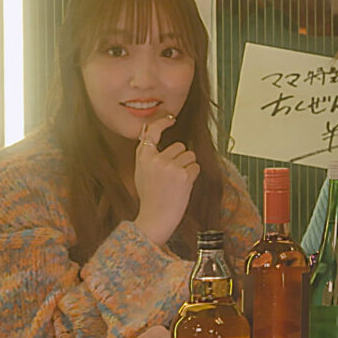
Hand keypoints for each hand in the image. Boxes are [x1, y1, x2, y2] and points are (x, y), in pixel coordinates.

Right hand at [134, 117, 199, 244]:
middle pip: (179, 146)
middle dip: (181, 159)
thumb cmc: (150, 198)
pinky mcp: (183, 174)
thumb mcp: (141, 173)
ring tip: (177, 183)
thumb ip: (147, 154)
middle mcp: (156, 159)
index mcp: (143, 157)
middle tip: (172, 177)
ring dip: (188, 167)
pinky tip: (183, 187)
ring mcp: (170, 166)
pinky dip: (193, 176)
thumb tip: (149, 134)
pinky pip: (196, 167)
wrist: (155, 218)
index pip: (152, 132)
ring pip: (190, 156)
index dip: (162, 123)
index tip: (171, 119)